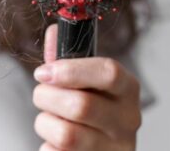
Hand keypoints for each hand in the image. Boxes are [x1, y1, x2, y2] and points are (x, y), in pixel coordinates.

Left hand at [31, 24, 140, 150]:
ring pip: (66, 134)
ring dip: (45, 123)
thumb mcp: (85, 82)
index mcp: (127, 90)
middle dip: (47, 97)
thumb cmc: (90, 112)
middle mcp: (128, 121)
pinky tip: (55, 143)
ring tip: (49, 120)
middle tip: (41, 95)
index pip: (109, 73)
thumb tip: (53, 31)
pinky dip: (47, 146)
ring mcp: (114, 149)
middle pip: (81, 106)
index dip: (71, 70)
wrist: (99, 150)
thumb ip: (67, 58)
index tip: (44, 71)